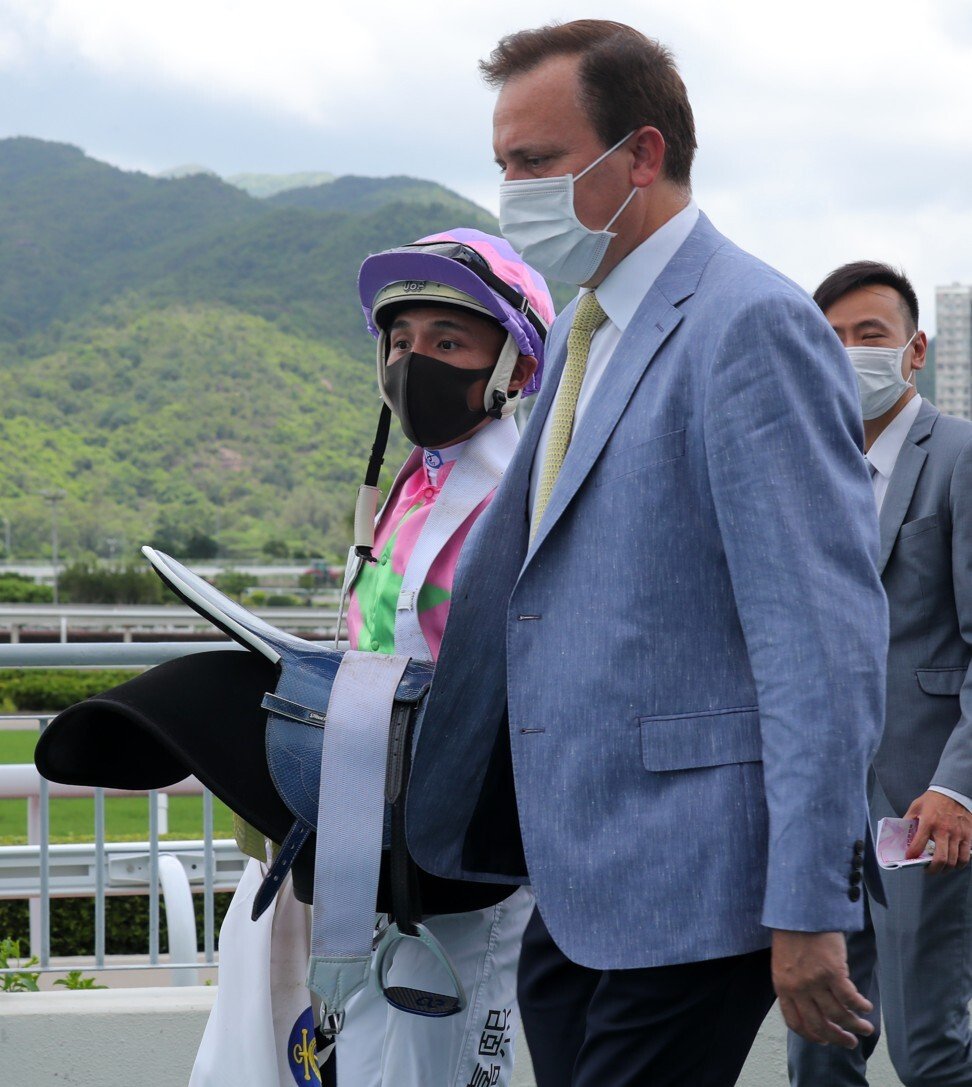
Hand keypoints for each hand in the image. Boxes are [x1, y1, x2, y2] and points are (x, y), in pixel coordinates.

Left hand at [772, 930, 873, 1047]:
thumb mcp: (784, 962)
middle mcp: (797, 988)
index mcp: (782, 986)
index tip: (824, 1041)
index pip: (795, 1022)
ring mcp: (815, 981)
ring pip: (838, 1015)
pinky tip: (867, 1007)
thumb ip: (794, 983)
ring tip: (865, 1027)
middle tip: (850, 1043)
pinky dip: (861, 1006)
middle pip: (819, 1025)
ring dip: (854, 1025)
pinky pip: (850, 998)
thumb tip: (812, 1003)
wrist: (799, 909)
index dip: (812, 1036)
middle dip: (837, 1038)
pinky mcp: (832, 972)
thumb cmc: (792, 933)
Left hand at [904, 791, 971, 871]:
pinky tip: (954, 863)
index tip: (909, 858)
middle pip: (941, 859)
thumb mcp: (916, 806)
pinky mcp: (968, 836)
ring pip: (955, 861)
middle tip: (929, 870)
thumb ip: (908, 820)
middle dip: (933, 869)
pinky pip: (966, 856)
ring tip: (941, 868)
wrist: (953, 792)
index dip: (912, 854)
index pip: (918, 844)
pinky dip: (960, 863)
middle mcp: (944, 830)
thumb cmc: (933, 800)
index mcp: (928, 823)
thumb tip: (901, 834)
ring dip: (946, 868)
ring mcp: (958, 834)